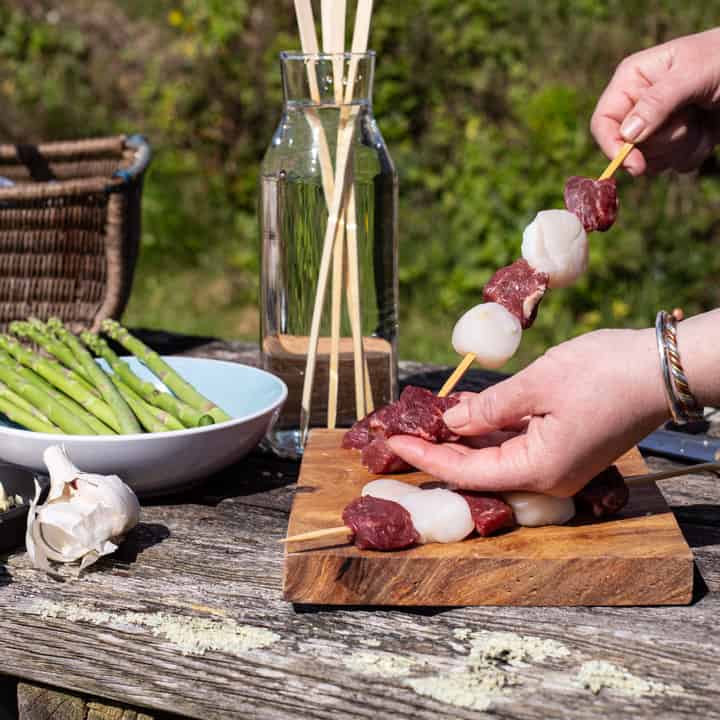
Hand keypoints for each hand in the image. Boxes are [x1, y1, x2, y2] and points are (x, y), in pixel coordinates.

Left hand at [387, 329, 668, 496]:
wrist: (662, 368)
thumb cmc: (603, 374)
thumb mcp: (535, 385)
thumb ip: (488, 408)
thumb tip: (452, 421)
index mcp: (539, 470)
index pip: (466, 472)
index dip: (426, 458)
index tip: (394, 444)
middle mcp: (547, 478)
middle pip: (478, 471)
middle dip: (440, 452)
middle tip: (403, 435)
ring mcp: (558, 466)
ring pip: (496, 458)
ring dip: (463, 439)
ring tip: (428, 421)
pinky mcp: (565, 449)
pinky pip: (516, 446)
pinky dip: (489, 431)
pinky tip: (466, 412)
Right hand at [591, 28, 719, 174]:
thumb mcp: (691, 75)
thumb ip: (657, 102)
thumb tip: (626, 135)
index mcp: (631, 81)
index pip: (603, 122)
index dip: (612, 146)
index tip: (635, 165)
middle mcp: (637, 106)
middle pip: (628, 147)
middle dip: (662, 141)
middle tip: (689, 118)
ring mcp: (656, 126)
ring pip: (651, 159)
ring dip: (680, 146)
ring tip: (700, 119)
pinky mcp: (675, 142)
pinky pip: (672, 164)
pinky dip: (694, 152)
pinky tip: (706, 129)